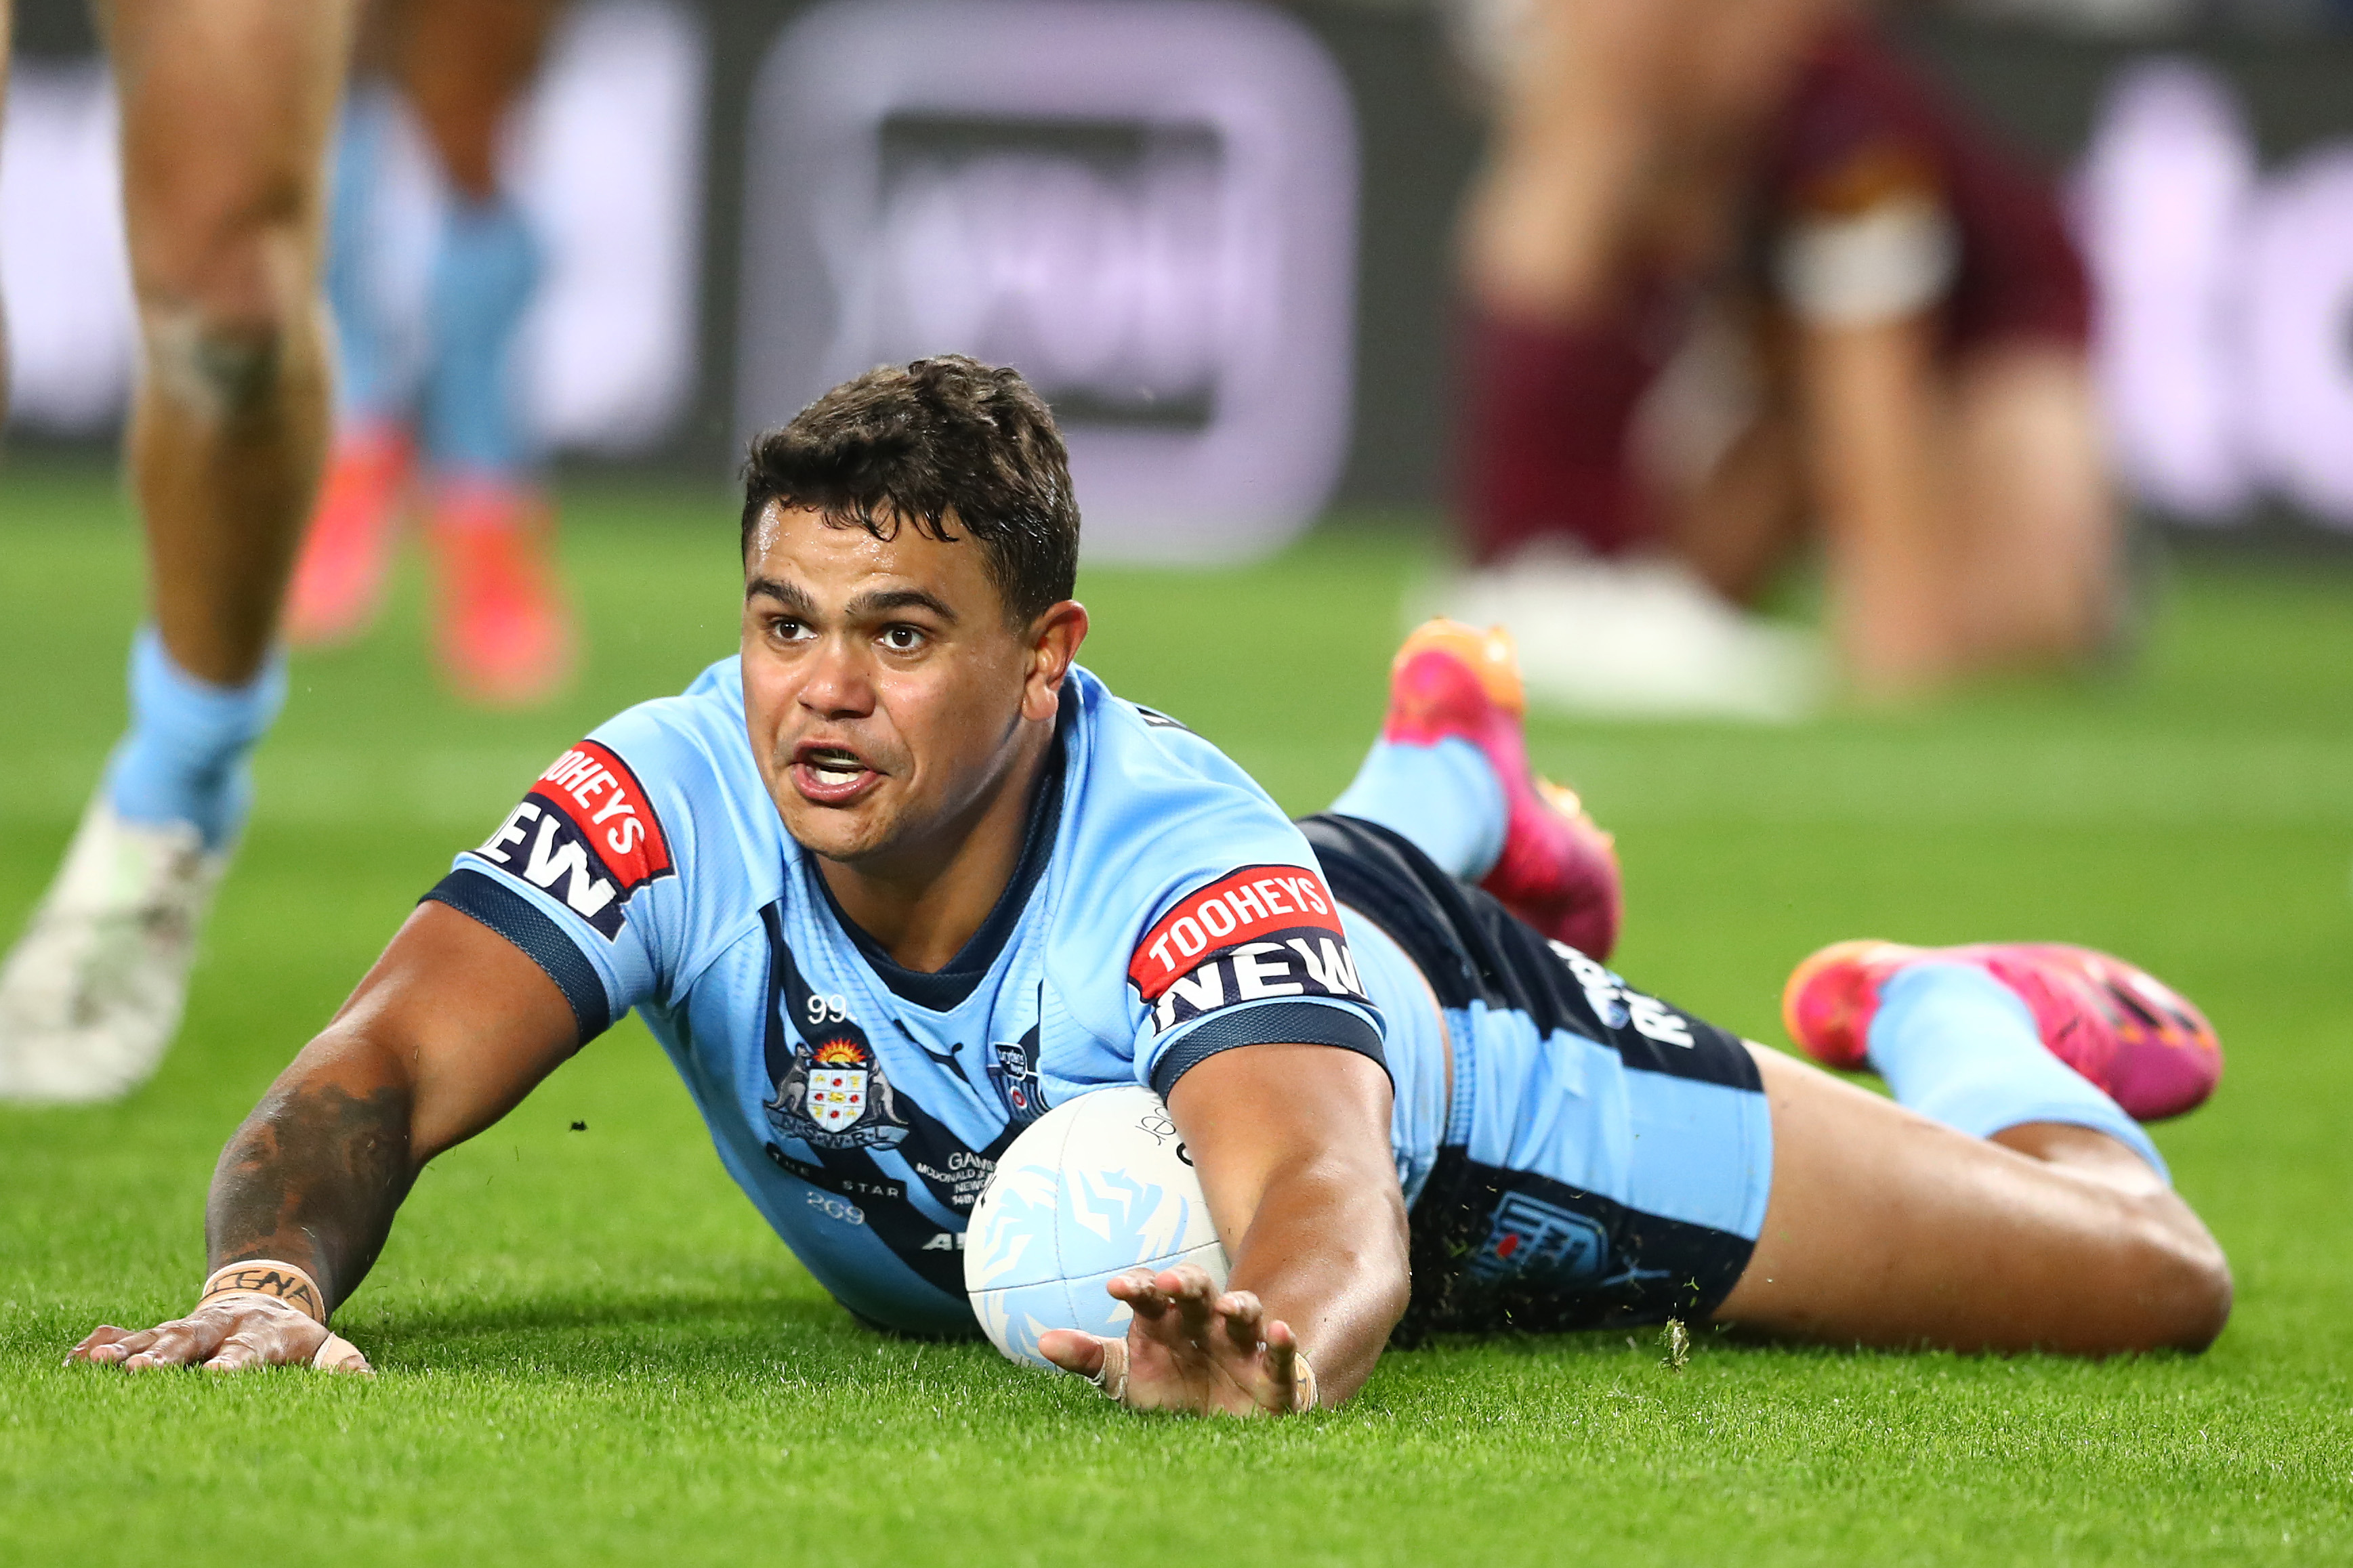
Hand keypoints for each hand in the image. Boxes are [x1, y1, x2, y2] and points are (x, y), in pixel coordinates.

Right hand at [68, 1296, 372, 1374]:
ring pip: (151, 1337)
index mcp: (257, 1335)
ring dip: (124, 1351)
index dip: (233, 1365)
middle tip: (140, 1374)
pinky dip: (102, 1345)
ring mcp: (183, 1328)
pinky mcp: (157, 1332)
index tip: (217, 1377)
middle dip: (165, 1357)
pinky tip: (77, 1359)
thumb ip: (340, 1362)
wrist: (266, 1290)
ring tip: (96, 1364)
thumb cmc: (292, 1335)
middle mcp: (215, 1328)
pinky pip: (126, 1336)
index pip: (246, 1353)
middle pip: (189, 1342)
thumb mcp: (321, 1344)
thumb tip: (366, 1382)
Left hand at [1038, 1262, 1309, 1416]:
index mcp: (1165, 1321)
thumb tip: (1041, 1342)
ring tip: (1227, 1306)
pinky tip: (1280, 1332)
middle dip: (1186, 1283)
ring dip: (1239, 1304)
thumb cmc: (1170, 1390)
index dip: (1137, 1286)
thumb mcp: (1126, 1378)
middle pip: (1198, 1291)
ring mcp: (1239, 1346)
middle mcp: (1204, 1324)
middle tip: (1170, 1284)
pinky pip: (1280, 1355)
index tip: (1115, 1287)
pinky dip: (1283, 1343)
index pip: (1150, 1292)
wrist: (1222, 1428)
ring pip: (1244, 1312)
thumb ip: (1089, 1359)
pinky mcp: (1271, 1375)